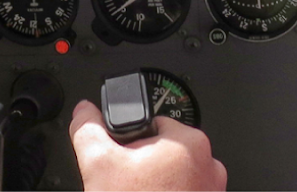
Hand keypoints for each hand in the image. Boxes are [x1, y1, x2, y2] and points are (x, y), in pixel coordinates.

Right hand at [68, 100, 225, 191]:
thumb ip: (88, 130)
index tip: (121, 159)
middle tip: (126, 185)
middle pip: (163, 151)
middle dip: (142, 165)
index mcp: (189, 142)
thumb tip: (84, 112)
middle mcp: (209, 165)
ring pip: (173, 177)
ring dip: (155, 186)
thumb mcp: (99, 165)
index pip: (153, 123)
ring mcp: (212, 191)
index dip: (129, 140)